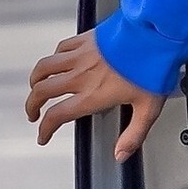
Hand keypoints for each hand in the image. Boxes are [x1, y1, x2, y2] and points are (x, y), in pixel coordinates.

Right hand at [26, 32, 165, 161]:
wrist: (155, 34)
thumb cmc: (153, 67)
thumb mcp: (148, 109)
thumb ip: (133, 135)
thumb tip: (121, 154)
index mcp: (92, 95)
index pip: (57, 115)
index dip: (45, 129)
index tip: (43, 135)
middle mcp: (81, 76)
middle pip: (42, 91)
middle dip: (32, 105)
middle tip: (34, 113)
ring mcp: (80, 56)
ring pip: (45, 68)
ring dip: (36, 80)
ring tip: (35, 87)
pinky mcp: (85, 39)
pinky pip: (60, 48)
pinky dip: (53, 57)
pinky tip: (57, 60)